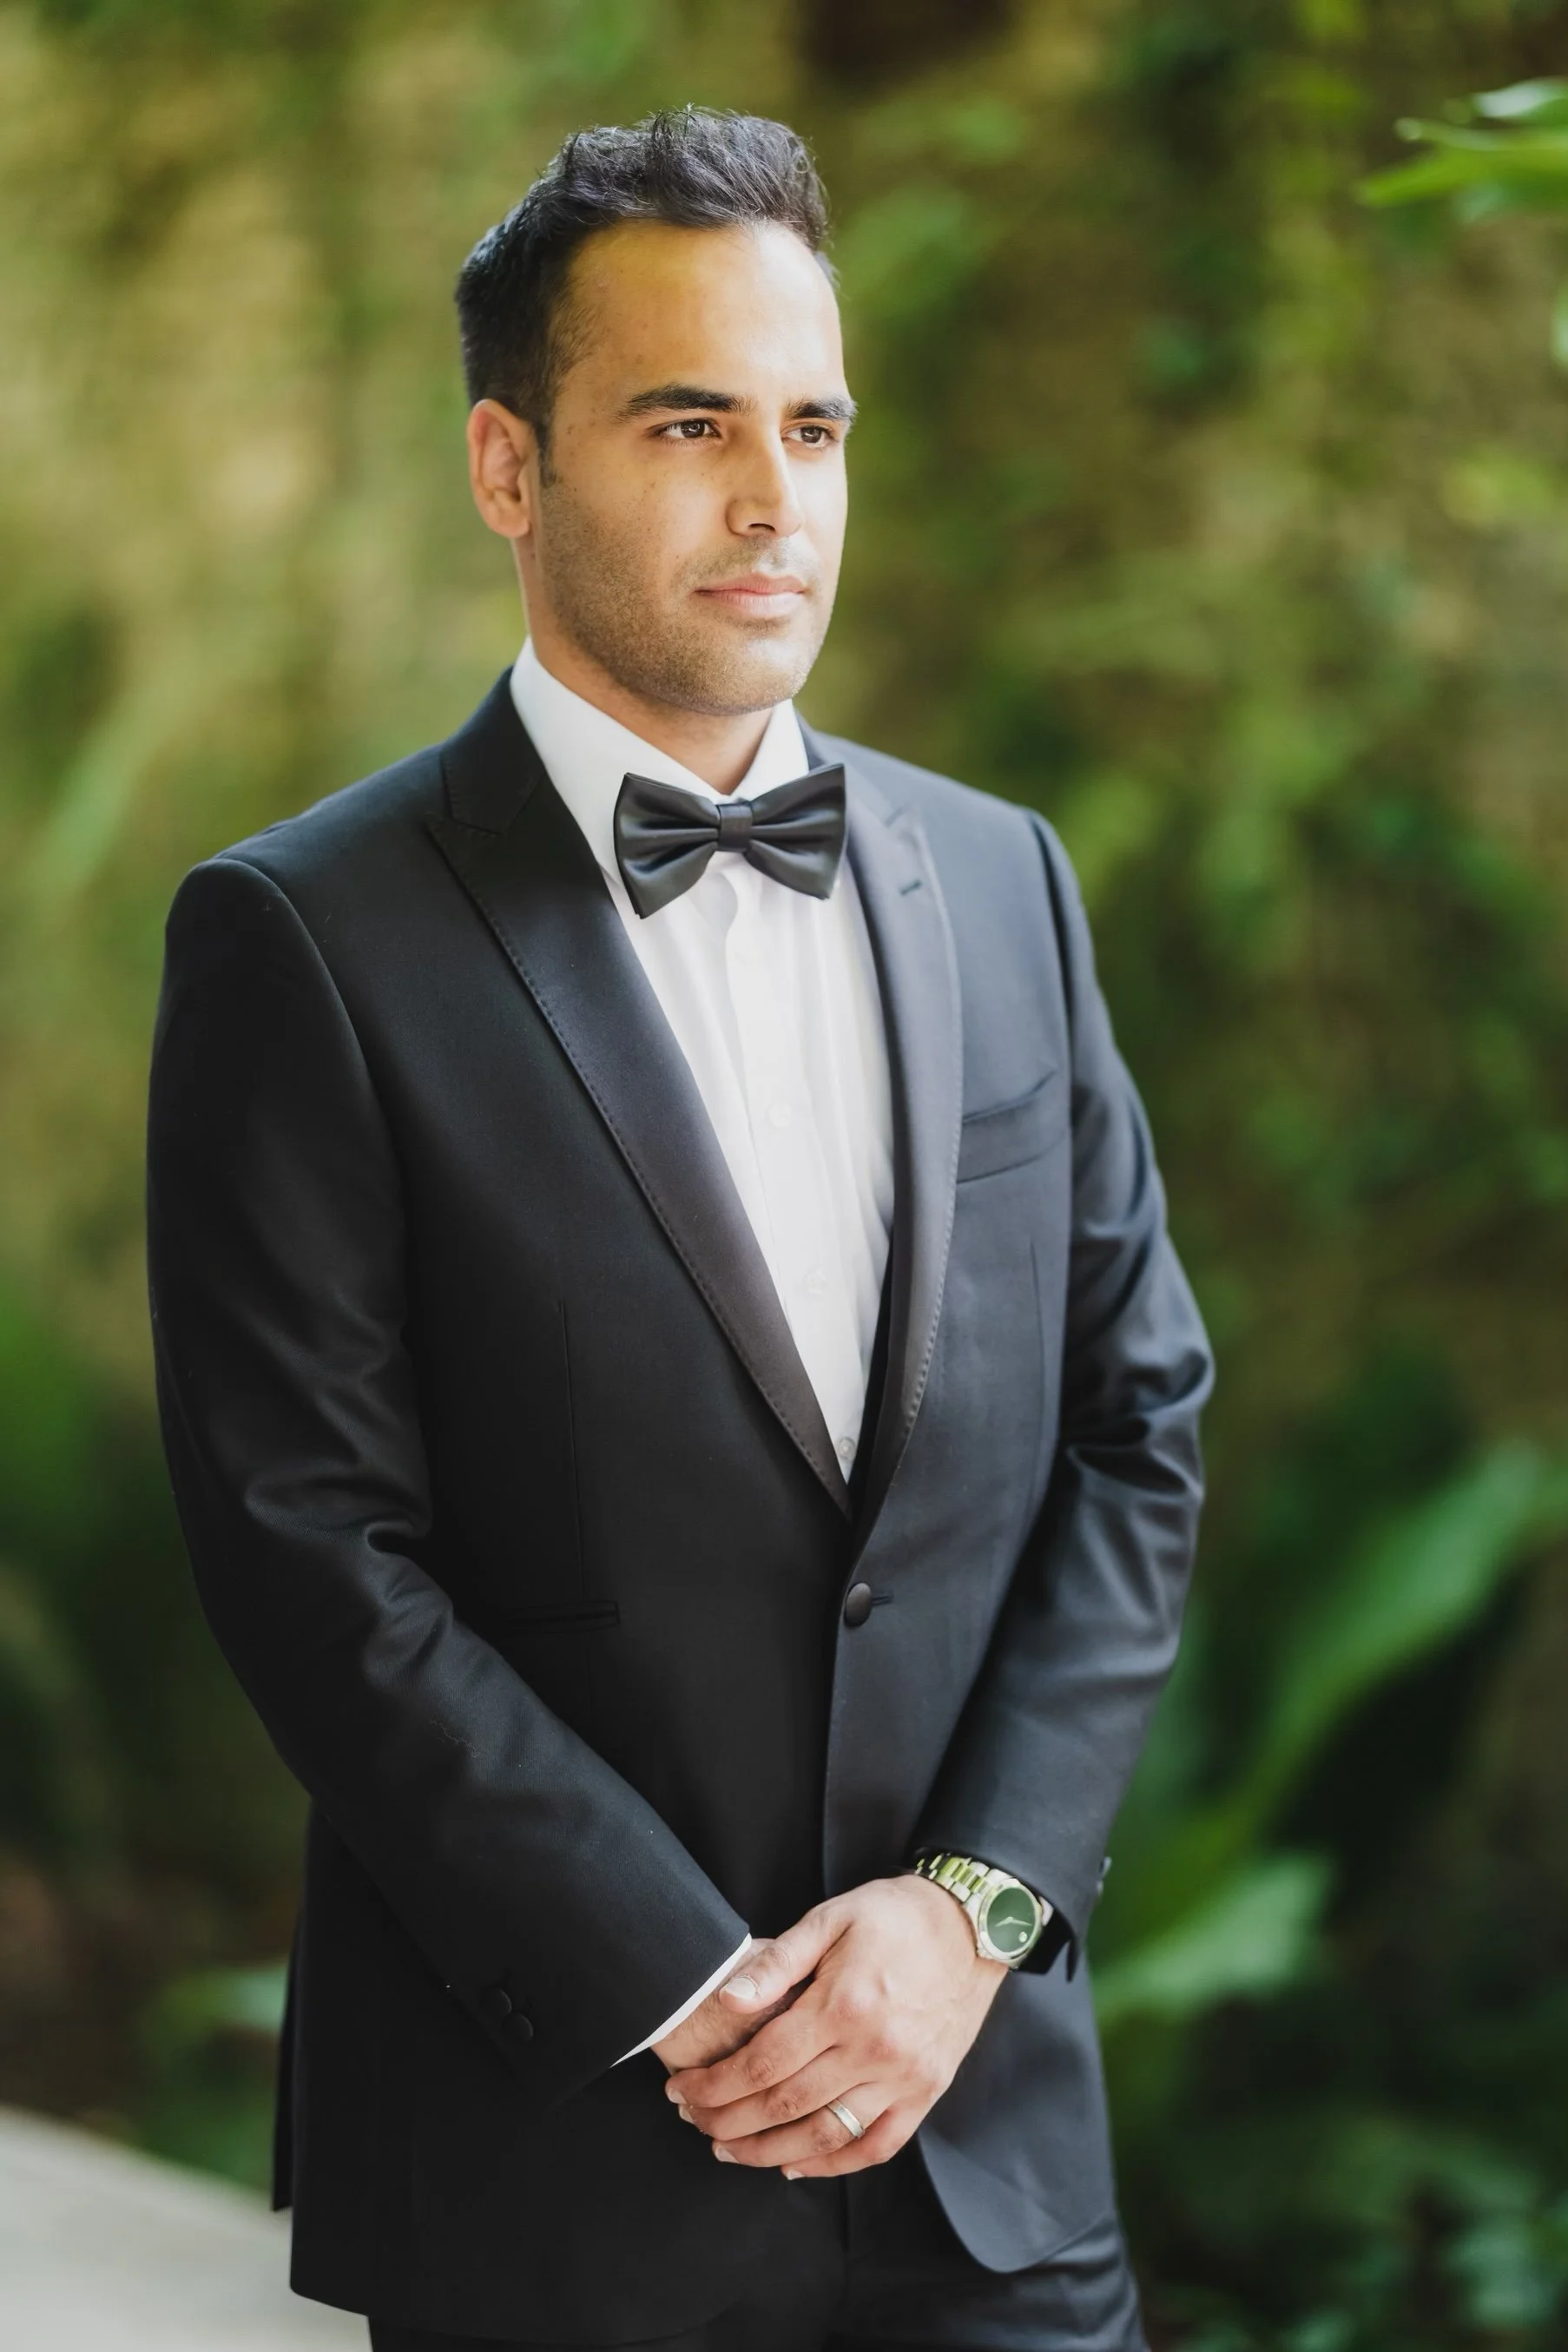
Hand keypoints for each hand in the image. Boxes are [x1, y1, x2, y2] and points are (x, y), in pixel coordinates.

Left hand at [663, 1874, 1006, 2177]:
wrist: (972, 1926)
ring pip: (824, 2135)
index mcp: (843, 2005)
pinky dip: (833, 2164)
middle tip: (693, 2120)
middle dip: (728, 2120)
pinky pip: (876, 2145)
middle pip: (785, 2105)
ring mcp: (903, 2078)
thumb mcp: (830, 1918)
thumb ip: (777, 1962)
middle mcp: (873, 2050)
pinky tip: (796, 2164)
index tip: (682, 2089)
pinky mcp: (925, 2093)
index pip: (763, 2063)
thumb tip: (728, 2000)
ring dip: (768, 2152)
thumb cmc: (893, 1916)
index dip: (715, 2083)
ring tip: (729, 2150)